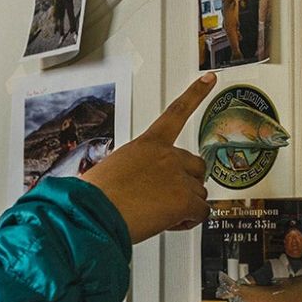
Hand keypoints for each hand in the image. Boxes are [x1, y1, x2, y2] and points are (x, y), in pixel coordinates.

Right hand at [79, 74, 214, 243]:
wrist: (92, 214)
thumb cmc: (96, 198)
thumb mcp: (114, 172)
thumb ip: (136, 173)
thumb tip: (138, 190)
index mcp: (146, 144)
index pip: (175, 113)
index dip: (195, 94)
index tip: (209, 79)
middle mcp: (166, 155)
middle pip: (196, 166)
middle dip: (187, 183)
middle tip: (166, 199)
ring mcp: (177, 176)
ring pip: (198, 193)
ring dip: (184, 206)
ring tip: (158, 215)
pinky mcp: (184, 199)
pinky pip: (201, 213)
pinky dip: (188, 221)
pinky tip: (169, 222)